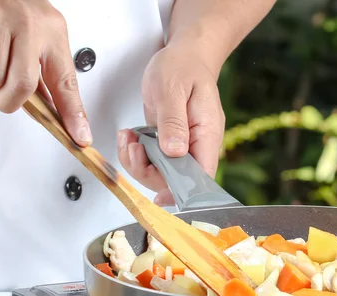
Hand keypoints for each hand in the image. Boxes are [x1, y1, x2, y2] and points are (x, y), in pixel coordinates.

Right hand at [0, 0, 91, 145]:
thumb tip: (47, 109)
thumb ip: (40, 69)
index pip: (67, 82)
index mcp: (51, 31)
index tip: (80, 137)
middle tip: (2, 92)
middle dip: (8, 100)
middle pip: (22, 87)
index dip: (73, 114)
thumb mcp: (33, 32)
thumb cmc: (2, 4)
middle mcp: (29, 25)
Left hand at [117, 44, 224, 205]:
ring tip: (129, 138)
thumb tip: (174, 152)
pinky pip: (152, 161)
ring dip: (138, 162)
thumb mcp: (172, 89)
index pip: (201, 177)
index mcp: (207, 134)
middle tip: (134, 148)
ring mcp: (183, 146)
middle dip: (149, 171)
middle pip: (176, 180)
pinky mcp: (169, 144)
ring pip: (160, 173)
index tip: (160, 198)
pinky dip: (136, 153)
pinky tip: (130, 136)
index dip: (182, 192)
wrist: (184, 56)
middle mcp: (197, 145)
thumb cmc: (183, 67)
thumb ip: (173, 121)